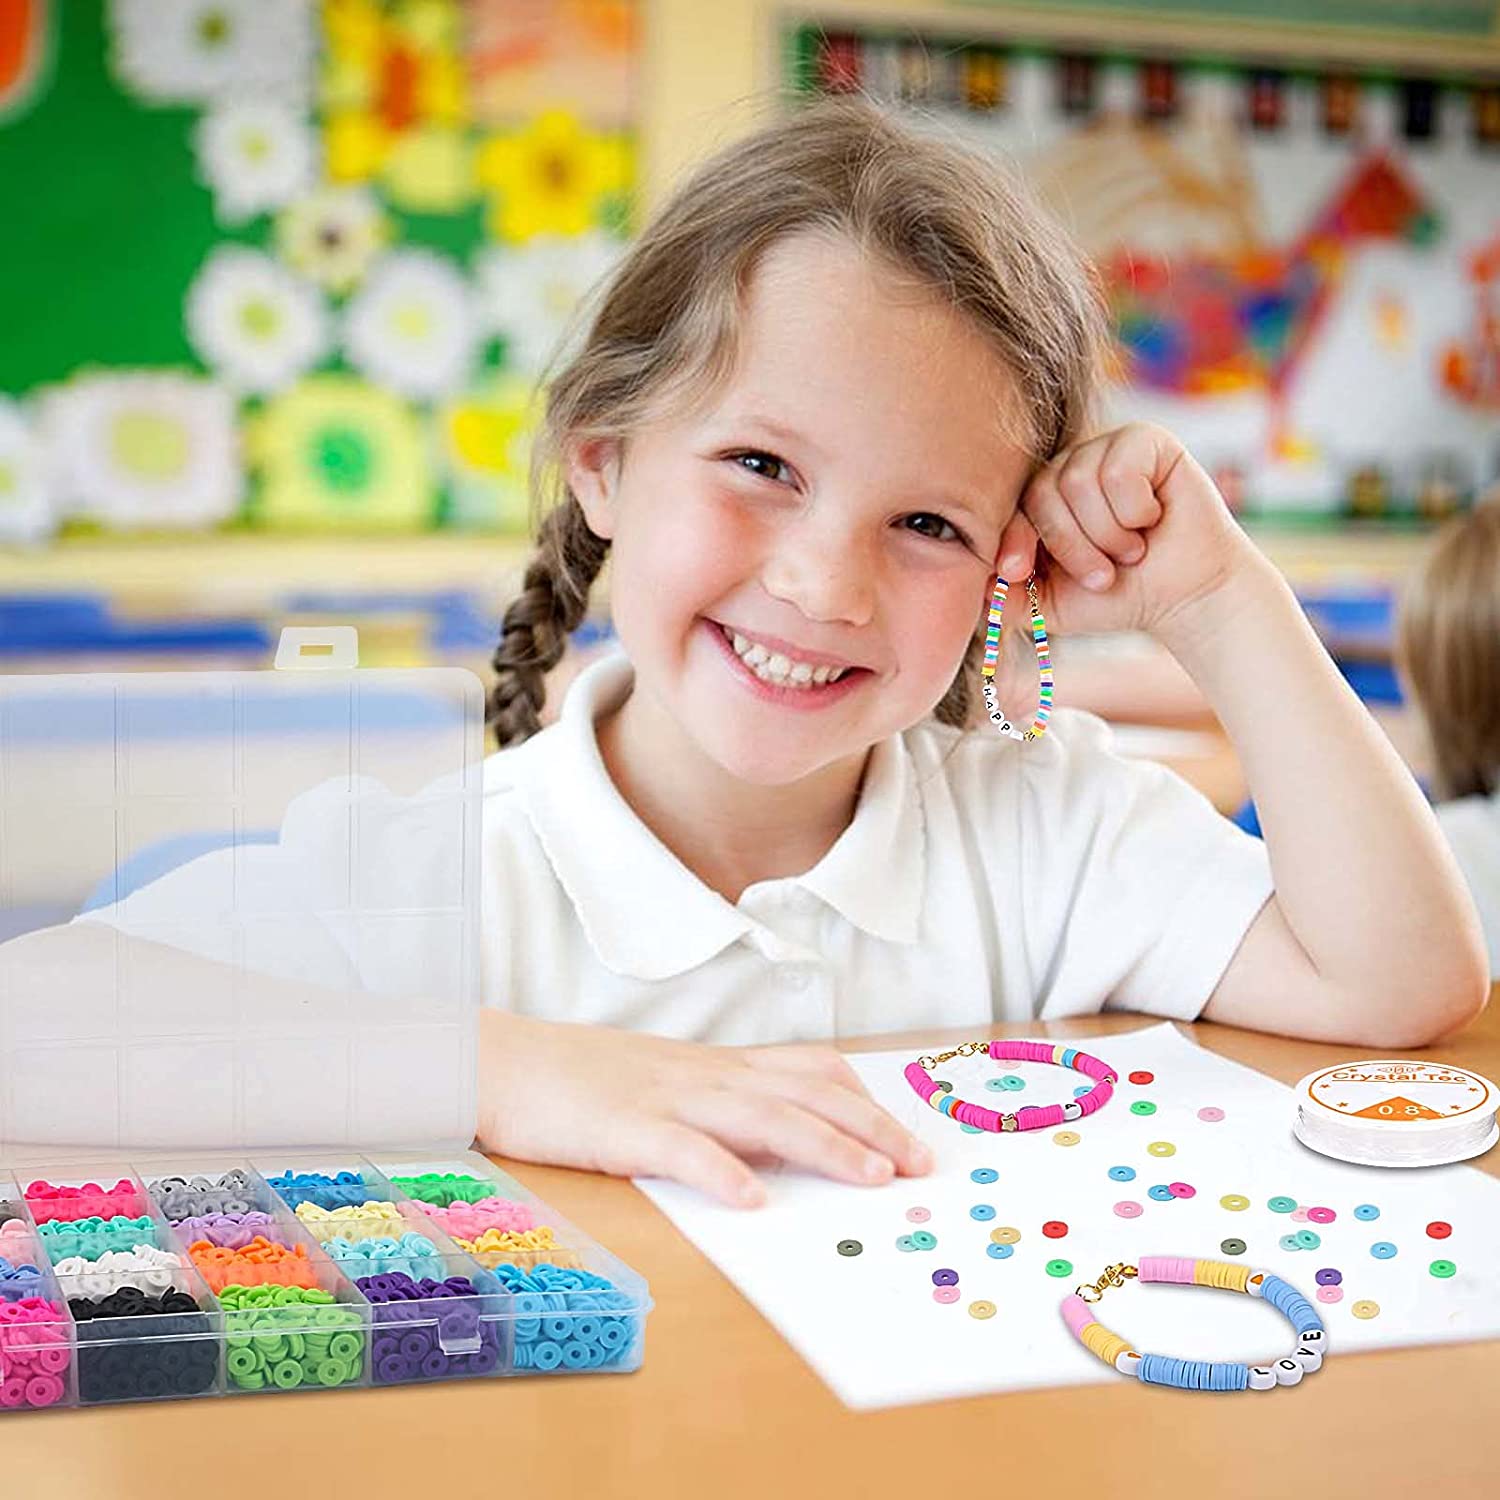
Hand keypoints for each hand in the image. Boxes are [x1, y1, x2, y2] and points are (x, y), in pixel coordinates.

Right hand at [476, 1011, 933, 1207]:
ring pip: (760, 1115)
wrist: (500, 1060)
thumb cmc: (581, 1080)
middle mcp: (704, 1074)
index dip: (864, 1101)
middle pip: (803, 1093)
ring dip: (823, 1145)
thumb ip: (719, 1107)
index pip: (808, 1069)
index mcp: (716, 1065)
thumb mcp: (664, 1083)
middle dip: (869, 1127)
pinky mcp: (621, 1125)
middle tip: (917, 1165)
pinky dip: (720, 1171)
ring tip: (870, 1178)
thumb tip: (779, 1148)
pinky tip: (753, 1200)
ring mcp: (665, 1096)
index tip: (907, 1136)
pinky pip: (680, 1148)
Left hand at [994, 423, 1252, 639]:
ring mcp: (1106, 449)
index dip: (1013, 539)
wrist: (1184, 597)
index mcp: (1042, 499)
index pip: (1010, 507)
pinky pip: (1119, 470)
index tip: (1016, 572)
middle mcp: (1070, 466)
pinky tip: (1154, 519)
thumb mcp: (1047, 604)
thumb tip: (966, 588)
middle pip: (1043, 493)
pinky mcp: (1146, 441)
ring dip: (1108, 534)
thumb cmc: (1118, 596)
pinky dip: (1136, 510)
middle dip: (1071, 547)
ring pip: (1080, 482)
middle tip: (1103, 576)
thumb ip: (1003, 597)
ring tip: (1133, 550)